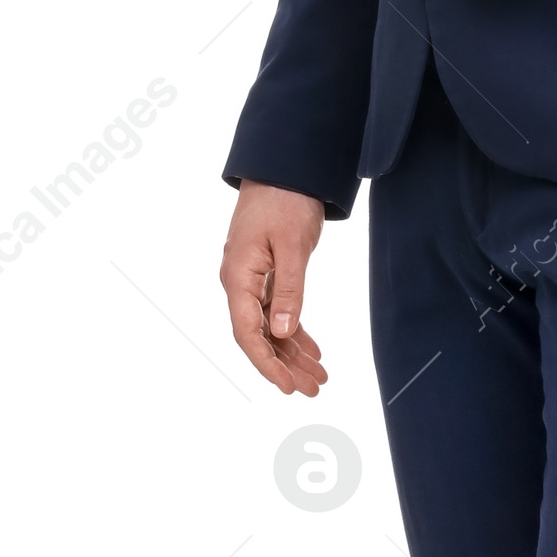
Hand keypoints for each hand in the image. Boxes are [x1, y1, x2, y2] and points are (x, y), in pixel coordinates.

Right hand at [220, 180, 326, 394]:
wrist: (283, 167)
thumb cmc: (285, 199)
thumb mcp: (292, 245)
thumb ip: (290, 290)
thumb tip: (285, 332)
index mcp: (238, 277)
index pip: (248, 333)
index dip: (267, 364)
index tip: (288, 386)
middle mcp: (239, 282)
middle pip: (259, 336)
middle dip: (285, 366)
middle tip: (314, 389)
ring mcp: (251, 279)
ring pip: (270, 327)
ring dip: (293, 352)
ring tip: (319, 376)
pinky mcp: (266, 273)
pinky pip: (277, 311)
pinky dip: (295, 331)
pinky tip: (312, 350)